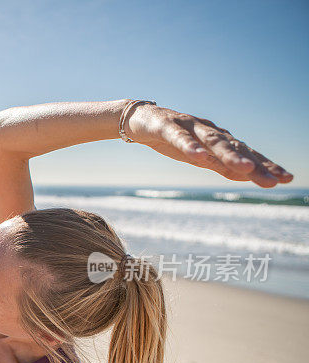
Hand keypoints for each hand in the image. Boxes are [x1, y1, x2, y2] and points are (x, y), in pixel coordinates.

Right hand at [125, 103, 292, 187]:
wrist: (139, 119)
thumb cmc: (171, 138)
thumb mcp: (197, 156)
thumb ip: (219, 164)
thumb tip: (246, 175)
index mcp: (217, 138)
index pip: (245, 153)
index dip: (266, 165)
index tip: (286, 178)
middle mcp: (208, 130)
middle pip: (234, 147)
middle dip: (255, 164)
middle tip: (274, 180)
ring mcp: (188, 126)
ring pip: (212, 140)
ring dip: (229, 154)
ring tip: (245, 168)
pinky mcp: (166, 126)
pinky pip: (179, 137)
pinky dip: (190, 146)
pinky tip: (199, 156)